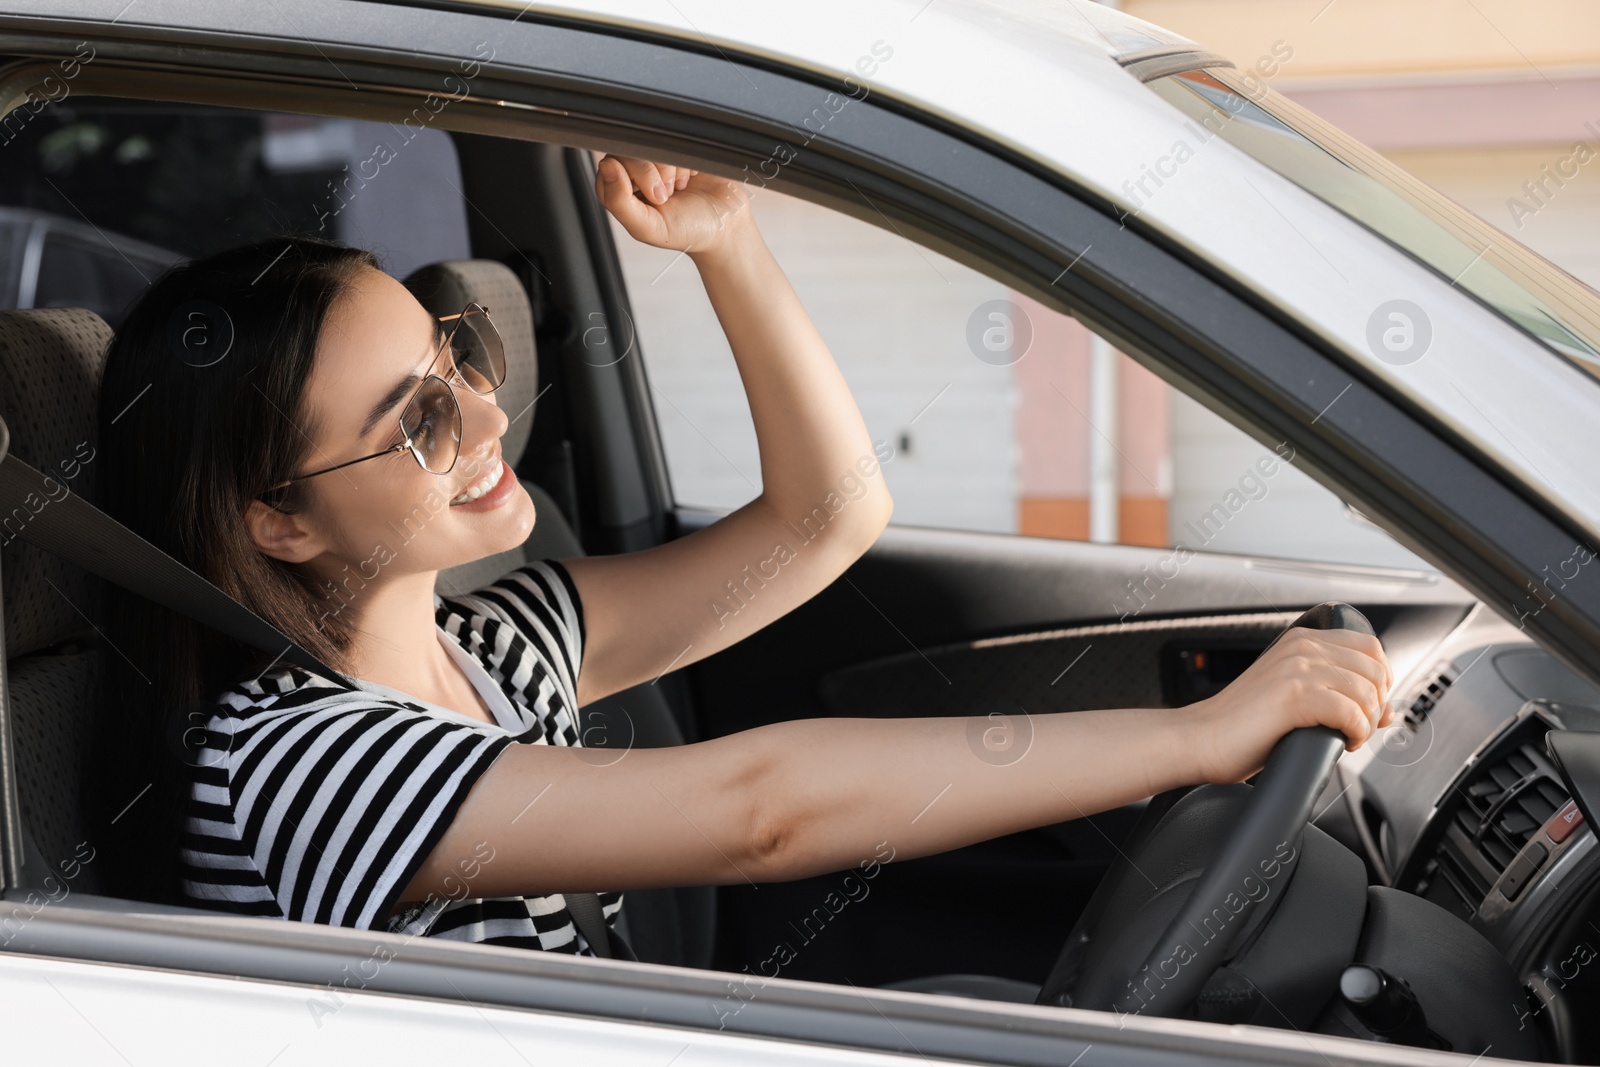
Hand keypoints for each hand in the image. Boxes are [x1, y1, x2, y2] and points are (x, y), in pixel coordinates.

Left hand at [594, 153, 753, 257]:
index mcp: (623, 187)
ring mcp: (661, 156)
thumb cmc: (687, 230)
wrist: (728, 227)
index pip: (611, 163)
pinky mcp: (682, 146)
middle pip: (632, 149)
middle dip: (653, 174)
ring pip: (654, 141)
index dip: (631, 177)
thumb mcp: (647, 227)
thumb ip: (618, 202)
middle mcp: (639, 169)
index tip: (653, 198)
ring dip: (672, 167)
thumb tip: (605, 166)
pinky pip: (678, 137)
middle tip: (667, 195)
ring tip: (681, 187)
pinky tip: (693, 174)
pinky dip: (687, 157)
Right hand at [1189, 626, 1394, 784]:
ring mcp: (1297, 669)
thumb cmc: (1241, 726)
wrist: (1201, 739)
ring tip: (1347, 737)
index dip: (1380, 679)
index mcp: (1300, 641)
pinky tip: (1341, 742)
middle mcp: (1301, 648)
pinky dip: (1356, 733)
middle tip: (1356, 727)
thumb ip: (1335, 692)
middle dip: (1376, 704)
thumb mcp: (1293, 697)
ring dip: (1367, 723)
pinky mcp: (1295, 696)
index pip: (1369, 646)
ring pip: (1367, 693)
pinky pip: (1352, 713)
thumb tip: (1387, 710)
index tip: (1369, 706)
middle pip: (1375, 668)